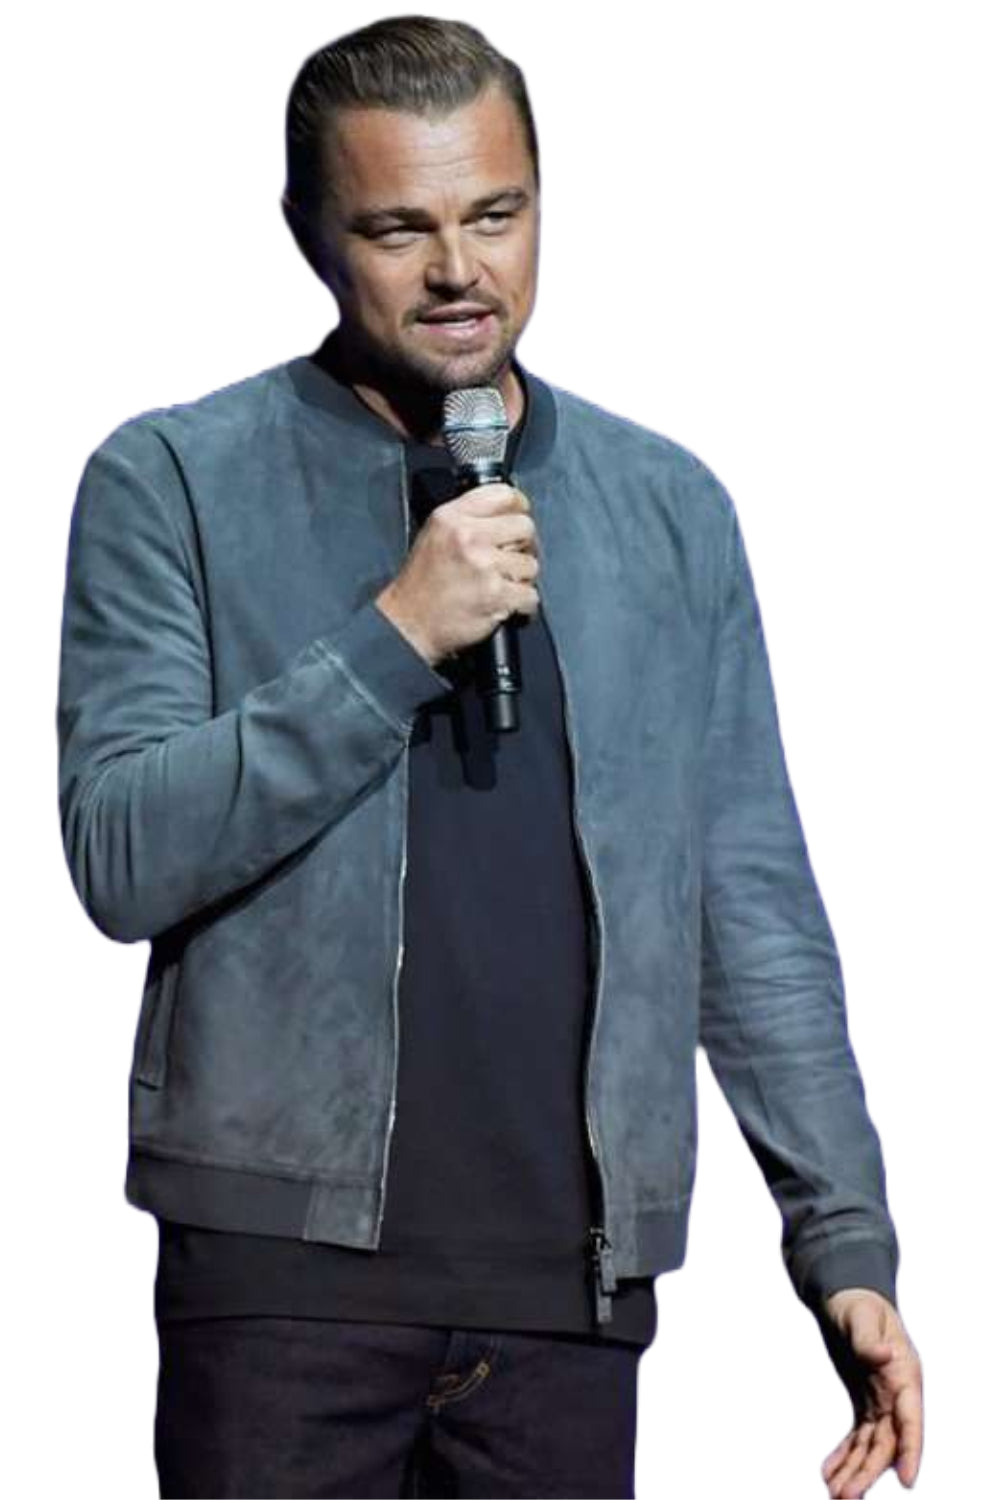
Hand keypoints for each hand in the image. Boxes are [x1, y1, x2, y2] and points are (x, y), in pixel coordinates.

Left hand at [818, 1287, 923, 1496]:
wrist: (848, 1296)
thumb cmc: (859, 1303)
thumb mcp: (861, 1316)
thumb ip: (868, 1339)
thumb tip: (881, 1357)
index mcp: (904, 1374)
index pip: (911, 1419)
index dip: (910, 1450)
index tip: (906, 1480)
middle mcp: (897, 1394)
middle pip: (887, 1442)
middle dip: (869, 1472)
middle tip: (847, 1497)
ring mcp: (881, 1401)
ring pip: (872, 1446)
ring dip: (855, 1471)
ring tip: (834, 1494)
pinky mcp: (864, 1402)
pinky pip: (857, 1436)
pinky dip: (844, 1455)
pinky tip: (828, 1472)